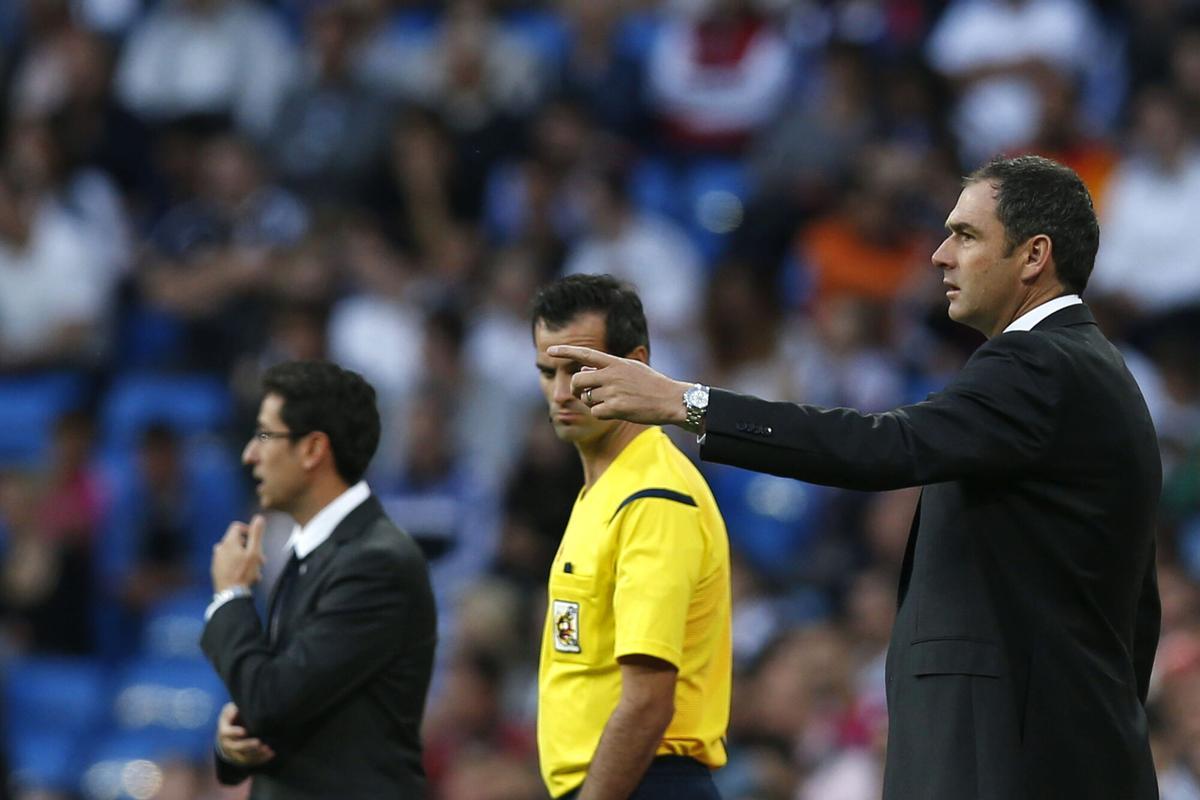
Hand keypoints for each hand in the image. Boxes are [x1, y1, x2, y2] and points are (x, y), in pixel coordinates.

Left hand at [211, 515, 265, 592]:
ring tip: (254, 570)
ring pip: (233, 553)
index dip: (248, 530)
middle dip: (250, 547)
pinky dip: (237, 565)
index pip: (237, 526)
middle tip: (260, 559)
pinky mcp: (216, 570)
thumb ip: (256, 534)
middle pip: (236, 541)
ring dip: (244, 558)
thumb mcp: (254, 552)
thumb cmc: (244, 573)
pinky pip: (228, 563)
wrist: (231, 594)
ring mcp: (216, 559)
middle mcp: (220, 548)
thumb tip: (259, 518)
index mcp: (229, 542)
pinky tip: (245, 576)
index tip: (256, 539)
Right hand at [216, 702, 274, 766]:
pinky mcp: (241, 759)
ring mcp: (234, 754)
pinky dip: (261, 759)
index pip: (226, 733)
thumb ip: (234, 709)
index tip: (244, 731)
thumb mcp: (230, 710)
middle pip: (236, 747)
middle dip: (247, 745)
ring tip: (268, 749)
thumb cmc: (232, 718)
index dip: (234, 732)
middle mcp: (227, 744)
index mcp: (224, 731)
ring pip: (243, 757)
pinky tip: (271, 754)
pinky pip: (250, 762)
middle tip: (259, 742)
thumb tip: (238, 708)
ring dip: (256, 754)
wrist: (228, 734)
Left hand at [545, 345, 691, 426]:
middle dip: (575, 388)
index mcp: (615, 362)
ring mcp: (614, 391)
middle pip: (578, 380)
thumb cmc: (652, 385)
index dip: (566, 351)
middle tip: (581, 393)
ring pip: (587, 398)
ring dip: (592, 402)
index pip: (585, 354)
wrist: (671, 400)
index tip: (549, 350)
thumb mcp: (632, 368)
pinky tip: (615, 412)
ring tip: (610, 402)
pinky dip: (601, 414)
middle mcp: (612, 374)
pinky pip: (596, 412)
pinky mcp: (616, 408)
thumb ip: (609, 367)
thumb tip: (585, 369)